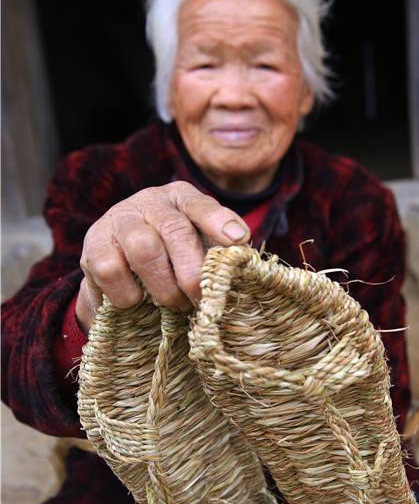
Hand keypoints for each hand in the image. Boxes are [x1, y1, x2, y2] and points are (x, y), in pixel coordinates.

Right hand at [75, 181, 249, 334]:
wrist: (122, 268)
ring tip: (172, 304)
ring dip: (162, 285)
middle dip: (191, 271)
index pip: (201, 205)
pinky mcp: (92, 245)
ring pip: (143, 249)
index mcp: (181, 199)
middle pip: (174, 230)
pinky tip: (137, 301)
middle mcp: (150, 202)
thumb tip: (241, 272)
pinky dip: (127, 293)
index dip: (220, 222)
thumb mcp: (199, 251)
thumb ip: (219, 257)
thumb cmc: (172, 260)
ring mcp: (118, 220)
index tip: (238, 239)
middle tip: (199, 299)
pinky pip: (110, 269)